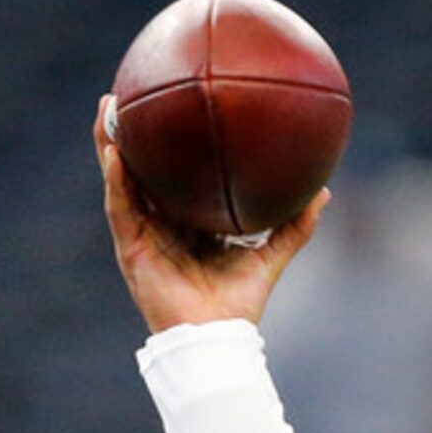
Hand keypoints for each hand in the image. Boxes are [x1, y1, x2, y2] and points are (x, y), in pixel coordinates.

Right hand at [96, 98, 326, 334]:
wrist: (216, 338)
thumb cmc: (239, 304)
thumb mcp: (271, 255)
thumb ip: (295, 224)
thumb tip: (323, 191)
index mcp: (185, 222)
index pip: (172, 175)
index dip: (167, 144)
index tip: (171, 105)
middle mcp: (159, 224)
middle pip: (140, 169)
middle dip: (130, 133)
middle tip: (127, 94)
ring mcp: (141, 235)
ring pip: (120, 181)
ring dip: (110, 144)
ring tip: (108, 108)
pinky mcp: (130, 250)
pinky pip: (121, 207)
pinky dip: (117, 179)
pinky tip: (116, 152)